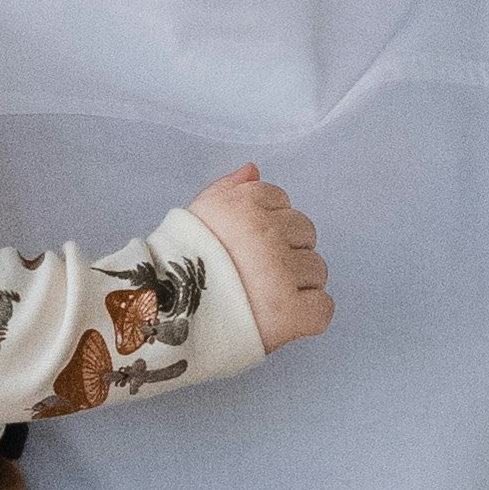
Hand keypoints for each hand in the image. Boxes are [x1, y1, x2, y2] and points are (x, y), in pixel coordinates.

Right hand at [188, 163, 332, 348]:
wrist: (165, 319)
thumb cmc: (179, 268)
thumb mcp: (197, 214)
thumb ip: (228, 188)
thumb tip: (254, 170)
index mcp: (244, 205)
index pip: (281, 202)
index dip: (267, 226)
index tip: (246, 245)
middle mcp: (267, 234)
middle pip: (305, 233)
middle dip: (287, 251)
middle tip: (257, 274)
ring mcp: (282, 274)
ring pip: (317, 269)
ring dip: (298, 284)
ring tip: (264, 298)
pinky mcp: (293, 313)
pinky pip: (323, 307)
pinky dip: (307, 315)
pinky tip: (281, 318)